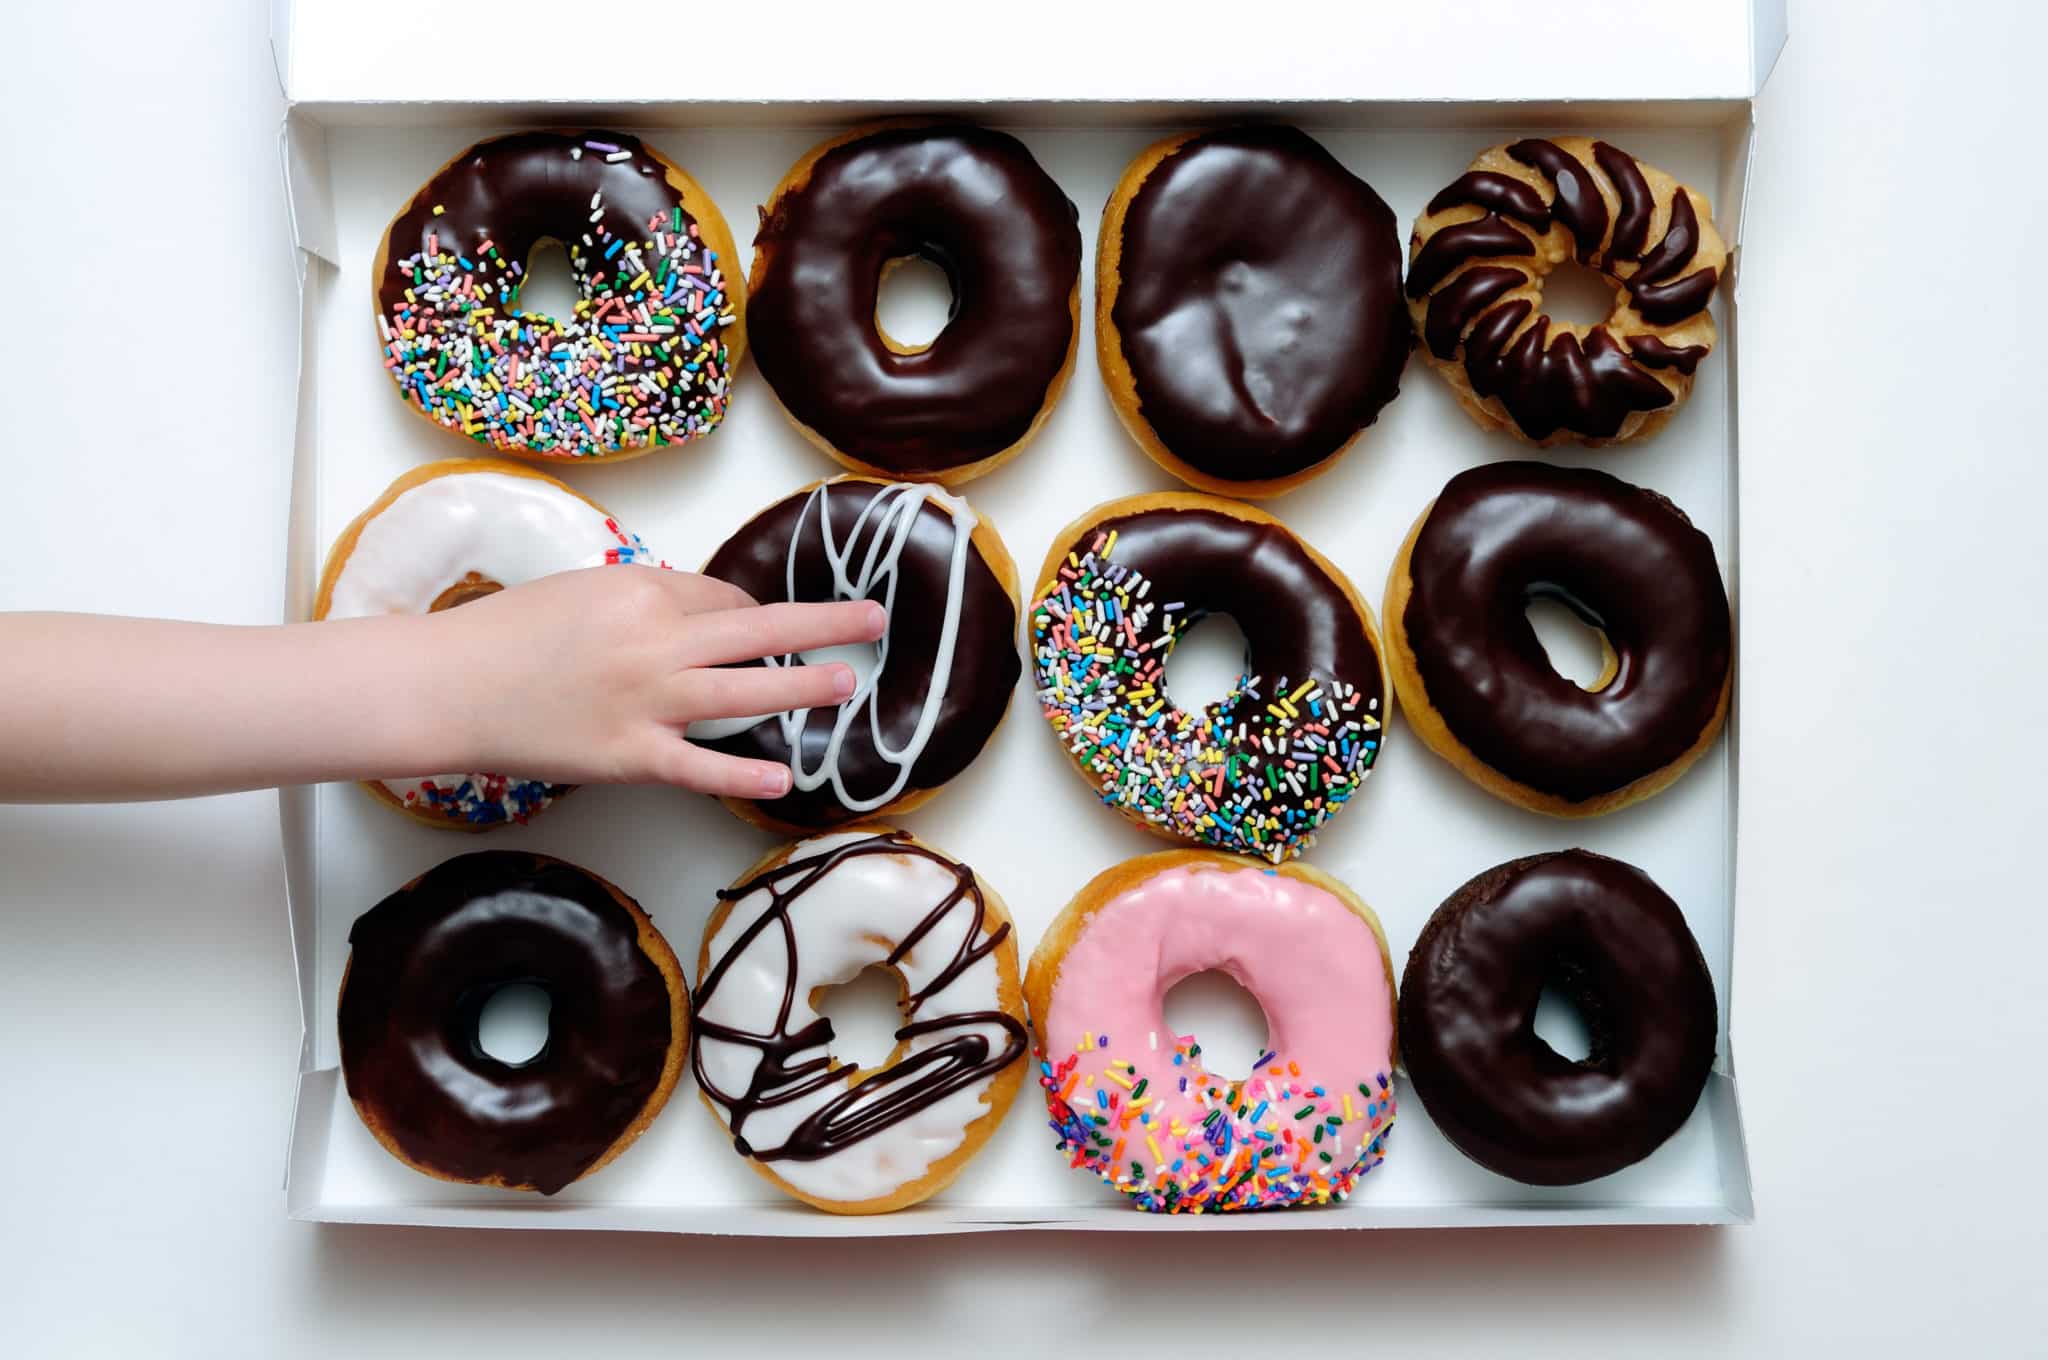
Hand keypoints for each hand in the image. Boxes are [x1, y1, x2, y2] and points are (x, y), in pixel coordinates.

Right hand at [423, 566, 883, 797]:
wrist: (449, 685)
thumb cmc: (507, 632)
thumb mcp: (582, 588)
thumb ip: (647, 598)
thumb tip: (706, 612)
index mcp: (642, 591)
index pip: (724, 600)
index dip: (751, 613)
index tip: (762, 626)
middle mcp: (655, 643)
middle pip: (760, 630)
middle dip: (825, 624)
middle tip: (874, 619)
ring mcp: (646, 703)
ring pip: (745, 693)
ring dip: (804, 687)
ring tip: (849, 682)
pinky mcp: (628, 756)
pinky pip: (698, 768)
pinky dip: (742, 775)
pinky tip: (781, 776)